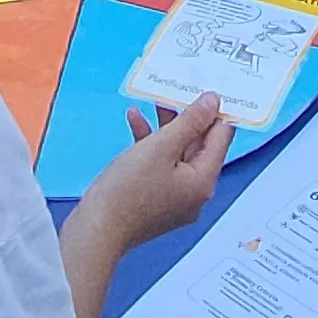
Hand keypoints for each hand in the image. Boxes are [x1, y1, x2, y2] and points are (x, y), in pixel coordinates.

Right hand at [83, 94, 235, 249]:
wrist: (96, 230)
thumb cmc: (127, 190)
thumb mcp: (160, 147)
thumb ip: (189, 122)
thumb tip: (213, 102)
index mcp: (203, 181)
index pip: (221, 138)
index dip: (216, 111)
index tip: (209, 86)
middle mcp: (195, 192)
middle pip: (199, 146)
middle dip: (187, 116)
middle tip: (178, 88)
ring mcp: (175, 199)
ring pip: (177, 154)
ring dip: (166, 127)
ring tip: (154, 98)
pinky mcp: (155, 200)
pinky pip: (161, 166)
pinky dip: (150, 145)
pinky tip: (135, 121)